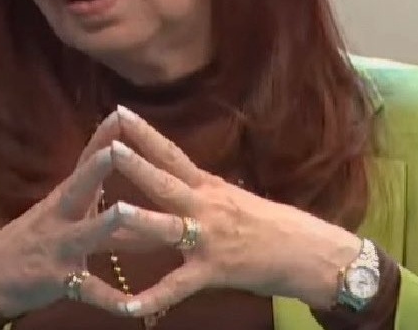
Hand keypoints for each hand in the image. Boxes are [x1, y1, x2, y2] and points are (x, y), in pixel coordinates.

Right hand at [0, 110, 133, 318]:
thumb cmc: (39, 239)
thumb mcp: (64, 213)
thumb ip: (98, 198)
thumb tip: (132, 178)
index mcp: (65, 198)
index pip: (85, 162)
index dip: (101, 137)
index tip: (121, 112)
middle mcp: (60, 216)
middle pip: (79, 187)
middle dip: (97, 168)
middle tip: (119, 149)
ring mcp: (58, 247)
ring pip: (85, 234)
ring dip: (106, 224)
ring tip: (125, 212)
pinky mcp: (58, 280)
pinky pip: (88, 290)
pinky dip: (111, 299)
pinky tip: (132, 306)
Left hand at [106, 106, 362, 317]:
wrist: (309, 253)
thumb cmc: (272, 226)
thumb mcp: (233, 199)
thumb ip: (202, 192)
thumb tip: (175, 181)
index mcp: (209, 187)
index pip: (171, 154)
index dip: (145, 133)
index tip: (120, 111)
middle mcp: (206, 207)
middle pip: (165, 182)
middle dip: (136, 164)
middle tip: (108, 145)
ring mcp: (208, 239)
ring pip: (167, 227)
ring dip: (138, 221)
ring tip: (108, 215)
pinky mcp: (213, 271)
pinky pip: (178, 286)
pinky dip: (153, 298)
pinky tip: (128, 306)